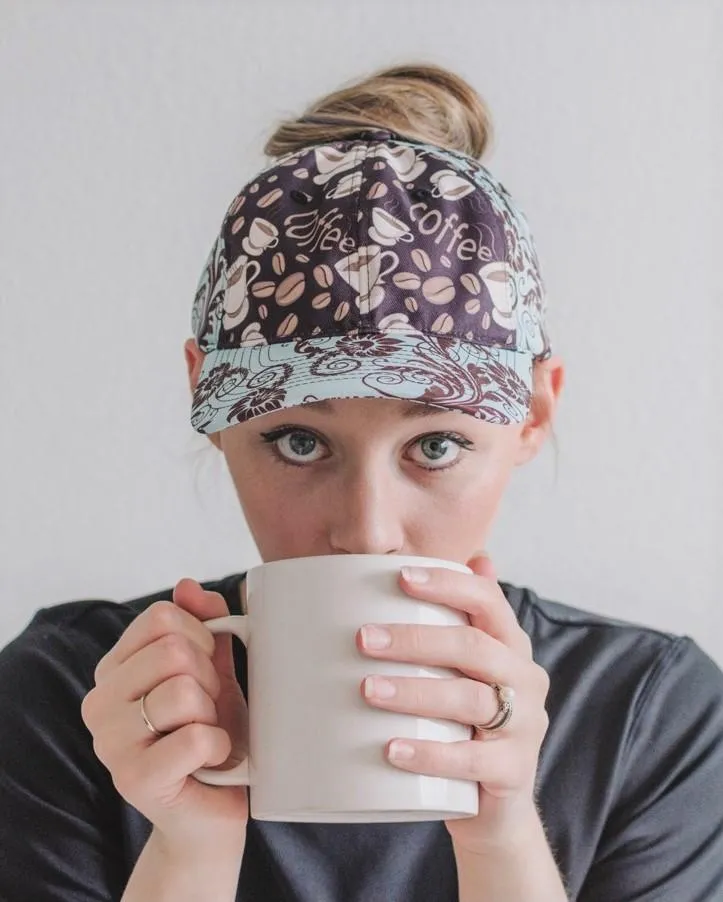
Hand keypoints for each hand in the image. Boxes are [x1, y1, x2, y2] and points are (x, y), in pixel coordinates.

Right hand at [81, 578, 248, 853]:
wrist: (209, 812)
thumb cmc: (210, 736)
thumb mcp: (213, 671)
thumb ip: (204, 625)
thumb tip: (188, 585)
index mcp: (113, 670)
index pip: (162, 617)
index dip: (201, 635)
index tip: (208, 666)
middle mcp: (98, 703)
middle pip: (173, 650)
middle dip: (209, 678)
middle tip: (208, 709)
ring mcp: (109, 743)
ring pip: (183, 692)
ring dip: (213, 714)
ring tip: (207, 734)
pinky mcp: (133, 780)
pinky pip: (195, 737)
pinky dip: (218, 746)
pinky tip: (210, 760)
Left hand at [356, 553, 549, 853]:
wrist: (498, 805)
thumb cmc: (468, 724)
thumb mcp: (462, 672)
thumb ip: (449, 623)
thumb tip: (441, 565)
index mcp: (510, 644)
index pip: (487, 599)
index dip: (447, 584)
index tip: (400, 577)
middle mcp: (524, 678)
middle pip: (472, 646)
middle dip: (414, 639)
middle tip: (363, 640)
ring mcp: (525, 725)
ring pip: (469, 699)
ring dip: (414, 692)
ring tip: (368, 689)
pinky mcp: (514, 771)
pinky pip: (470, 759)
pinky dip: (428, 753)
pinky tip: (392, 748)